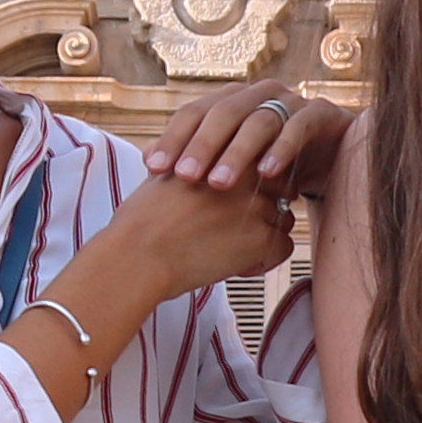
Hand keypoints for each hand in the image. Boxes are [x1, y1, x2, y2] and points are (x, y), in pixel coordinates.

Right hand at [91, 161, 294, 316]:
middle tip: (235, 231)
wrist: (138, 253)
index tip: (233, 206)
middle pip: (280, 192)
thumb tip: (186, 172)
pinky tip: (236, 267)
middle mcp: (247, 175)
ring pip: (283, 222)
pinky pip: (283, 248)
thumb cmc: (141, 220)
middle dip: (264, 211)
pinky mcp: (262, 238)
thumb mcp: (164, 175)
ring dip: (265, 237)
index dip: (252, 188)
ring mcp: (258, 206)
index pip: (263, 165)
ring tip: (232, 252)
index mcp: (224, 154)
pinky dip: (265, 261)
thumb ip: (188, 166)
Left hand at [149, 78, 345, 203]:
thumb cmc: (273, 163)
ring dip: (237, 152)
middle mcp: (258, 95)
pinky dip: (282, 149)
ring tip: (219, 183)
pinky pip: (299, 127)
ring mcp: (292, 101)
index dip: (172, 138)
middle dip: (202, 146)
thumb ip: (199, 158)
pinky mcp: (322, 114)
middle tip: (185, 178)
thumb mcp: (235, 162)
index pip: (194, 113)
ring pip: (259, 121)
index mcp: (231, 101)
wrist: (332, 158)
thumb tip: (147, 162)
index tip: (153, 169)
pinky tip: (267, 173)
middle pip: (223, 113)